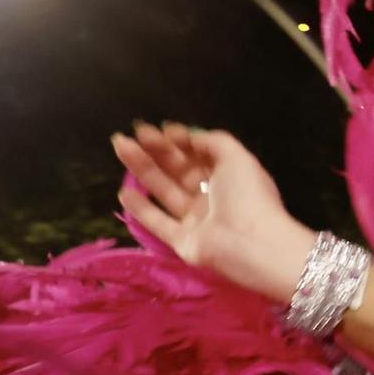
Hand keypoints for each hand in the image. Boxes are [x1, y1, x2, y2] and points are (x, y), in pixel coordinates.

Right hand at [113, 122, 315, 302]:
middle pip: (178, 169)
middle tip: (132, 134)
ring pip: (164, 190)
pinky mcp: (183, 242)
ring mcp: (196, 220)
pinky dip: (141, 208)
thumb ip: (214, 141)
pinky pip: (158, 223)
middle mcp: (211, 196)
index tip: (161, 130)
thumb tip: (188, 136)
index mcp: (227, 176)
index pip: (198, 155)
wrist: (252, 244)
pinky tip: (124, 191)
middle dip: (155, 150)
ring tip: (121, 146)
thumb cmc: (247, 196)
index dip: (180, 141)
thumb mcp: (237, 157)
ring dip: (142, 169)